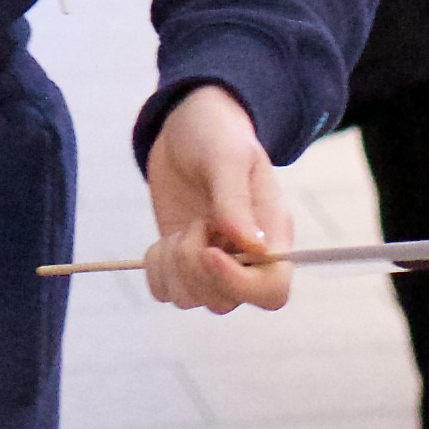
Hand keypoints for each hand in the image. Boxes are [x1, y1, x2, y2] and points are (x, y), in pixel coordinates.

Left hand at [139, 82, 292, 312]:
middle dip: (195, 264)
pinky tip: (164, 239)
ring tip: (183, 227)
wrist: (188, 127)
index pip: (272, 291)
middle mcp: (246, 259)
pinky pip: (165, 291)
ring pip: (191, 300)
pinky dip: (156, 269)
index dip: (239, 284)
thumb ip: (235, 200)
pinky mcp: (181, 262)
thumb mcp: (228, 157)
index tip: (208, 250)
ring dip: (174, 265)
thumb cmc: (218, 134)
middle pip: (225, 301)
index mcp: (272, 235)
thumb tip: (251, 247)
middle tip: (197, 221)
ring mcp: (213, 263)